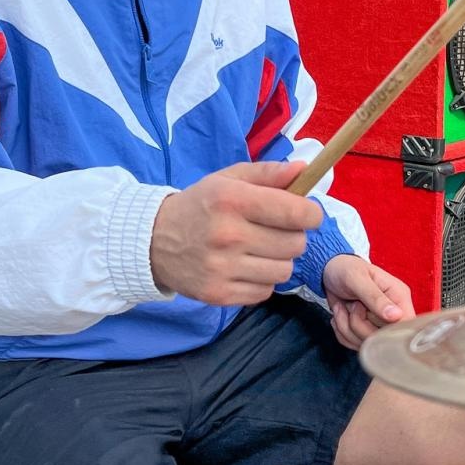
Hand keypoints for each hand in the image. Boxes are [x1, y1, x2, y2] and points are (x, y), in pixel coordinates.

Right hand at [150, 160, 322, 305]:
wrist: (153, 241)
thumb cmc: (199, 205)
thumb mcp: (228, 179)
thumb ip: (268, 173)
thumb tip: (305, 170)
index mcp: (232, 200)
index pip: (295, 212)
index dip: (311, 214)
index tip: (307, 214)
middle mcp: (228, 235)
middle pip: (296, 244)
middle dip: (294, 236)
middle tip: (277, 231)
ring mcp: (223, 268)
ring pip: (284, 271)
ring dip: (279, 260)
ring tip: (260, 249)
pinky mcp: (219, 294)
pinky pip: (265, 291)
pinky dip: (262, 280)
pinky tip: (246, 267)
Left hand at [322, 255, 413, 350]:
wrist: (329, 271)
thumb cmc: (345, 268)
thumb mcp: (357, 279)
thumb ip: (375, 298)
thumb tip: (396, 315)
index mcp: (399, 297)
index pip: (404, 325)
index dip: (384, 328)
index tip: (365, 313)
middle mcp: (393, 313)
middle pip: (383, 338)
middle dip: (358, 324)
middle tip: (351, 304)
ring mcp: (379, 324)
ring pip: (366, 343)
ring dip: (346, 327)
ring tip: (344, 307)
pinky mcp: (366, 331)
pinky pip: (354, 344)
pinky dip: (341, 331)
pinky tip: (341, 314)